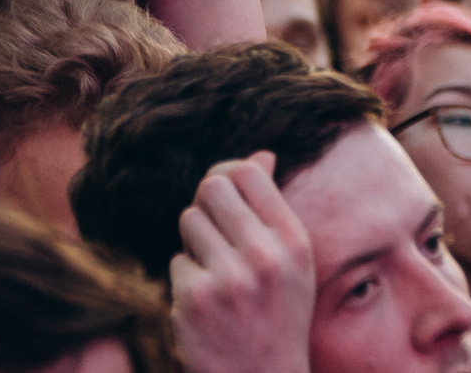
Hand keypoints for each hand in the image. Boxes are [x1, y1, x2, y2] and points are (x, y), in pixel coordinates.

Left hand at [170, 153, 315, 372]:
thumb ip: (273, 208)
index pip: (248, 171)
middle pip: (211, 188)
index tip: (229, 197)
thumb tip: (260, 154)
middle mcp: (264, 255)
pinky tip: (209, 308)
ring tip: (218, 276)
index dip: (229, 176)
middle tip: (217, 237)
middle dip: (207, 208)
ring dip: (196, 245)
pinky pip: (176, 262)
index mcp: (293, 241)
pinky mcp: (194, 299)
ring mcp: (227, 278)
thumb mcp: (293, 263)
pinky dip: (188, 281)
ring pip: (189, 221)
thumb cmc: (278, 316)